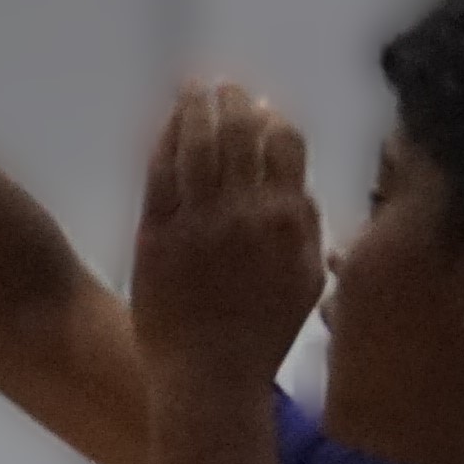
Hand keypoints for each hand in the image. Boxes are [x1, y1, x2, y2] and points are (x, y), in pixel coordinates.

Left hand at [131, 80, 327, 386]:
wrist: (210, 377)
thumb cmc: (263, 335)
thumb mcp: (306, 283)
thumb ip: (306, 229)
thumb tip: (297, 186)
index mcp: (287, 221)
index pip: (284, 147)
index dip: (272, 121)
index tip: (262, 107)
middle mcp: (243, 213)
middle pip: (238, 136)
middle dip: (231, 103)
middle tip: (222, 87)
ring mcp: (197, 221)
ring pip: (196, 146)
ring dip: (195, 110)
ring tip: (194, 89)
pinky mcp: (156, 234)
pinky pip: (160, 175)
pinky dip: (163, 143)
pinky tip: (165, 126)